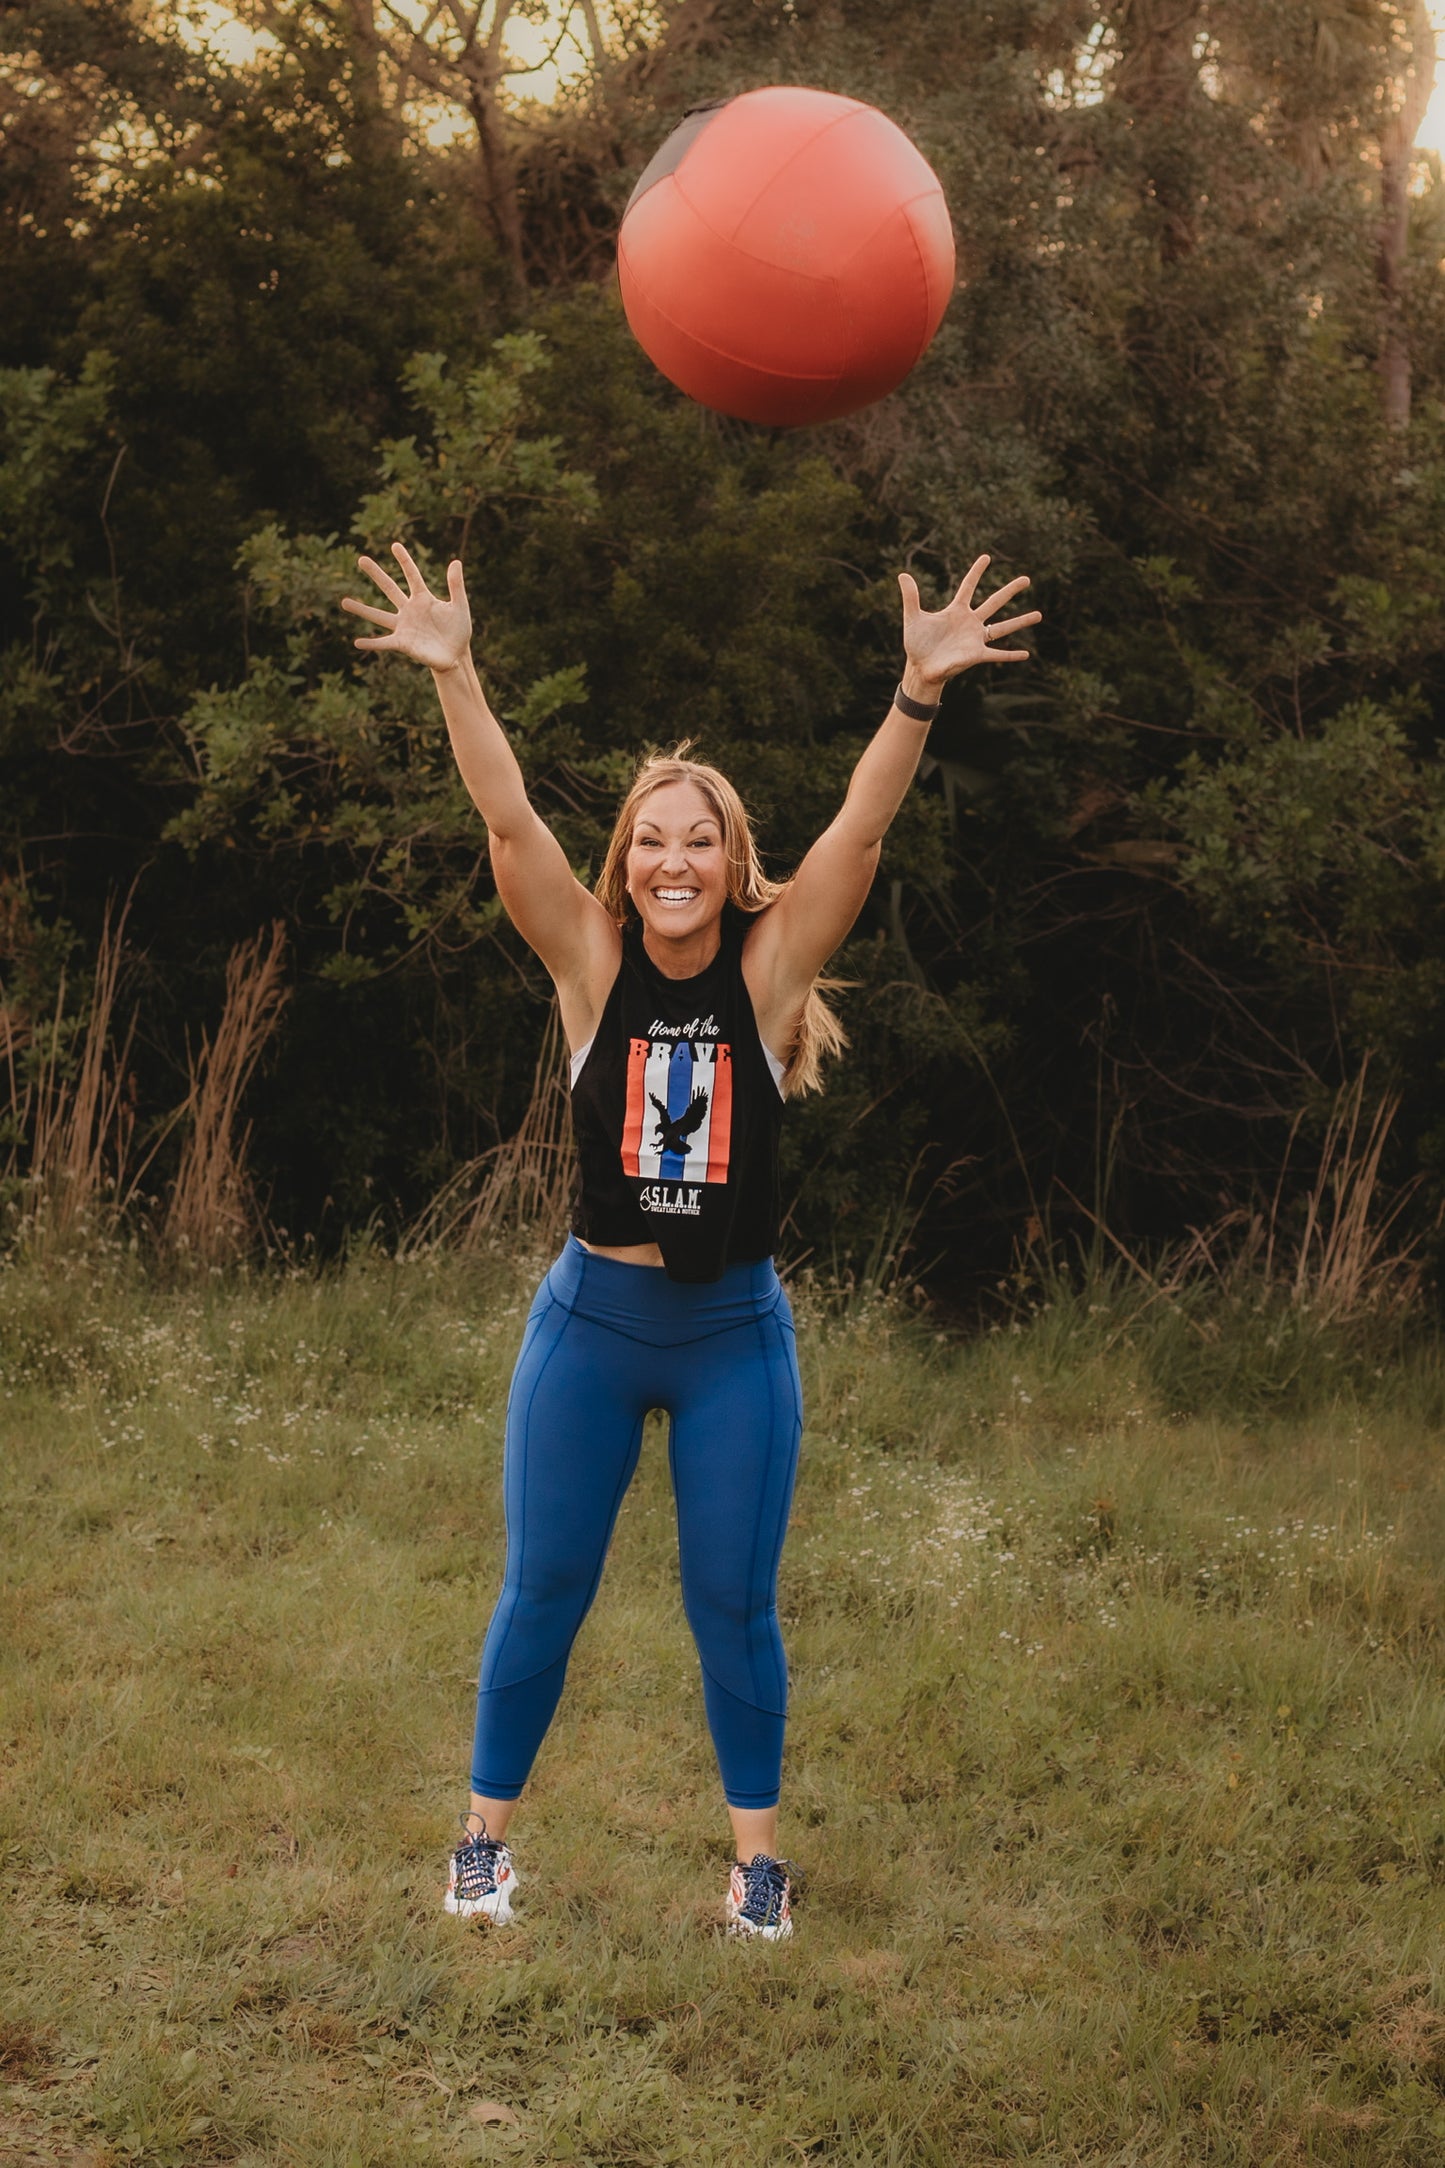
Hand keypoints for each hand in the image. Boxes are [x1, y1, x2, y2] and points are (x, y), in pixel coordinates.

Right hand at [341, 542, 470, 671]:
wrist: (457, 655)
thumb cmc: (459, 631)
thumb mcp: (460, 606)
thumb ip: (456, 586)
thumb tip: (456, 561)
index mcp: (423, 598)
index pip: (412, 575)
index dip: (404, 560)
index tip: (394, 545)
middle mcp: (409, 610)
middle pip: (389, 588)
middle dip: (376, 574)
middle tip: (361, 559)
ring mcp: (404, 626)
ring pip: (378, 615)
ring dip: (361, 609)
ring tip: (343, 602)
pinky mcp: (403, 643)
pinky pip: (384, 642)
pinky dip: (372, 643)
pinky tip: (357, 643)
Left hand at [898, 555, 1039, 694]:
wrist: (920, 668)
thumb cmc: (917, 644)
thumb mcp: (913, 618)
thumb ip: (911, 597)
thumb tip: (902, 574)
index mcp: (956, 611)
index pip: (968, 587)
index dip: (976, 572)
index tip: (987, 557)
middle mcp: (970, 622)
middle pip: (994, 602)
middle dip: (1010, 591)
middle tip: (1027, 579)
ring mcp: (975, 638)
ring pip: (1003, 627)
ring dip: (1021, 622)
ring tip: (1040, 614)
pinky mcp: (976, 655)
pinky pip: (997, 654)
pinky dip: (1011, 655)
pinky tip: (1027, 655)